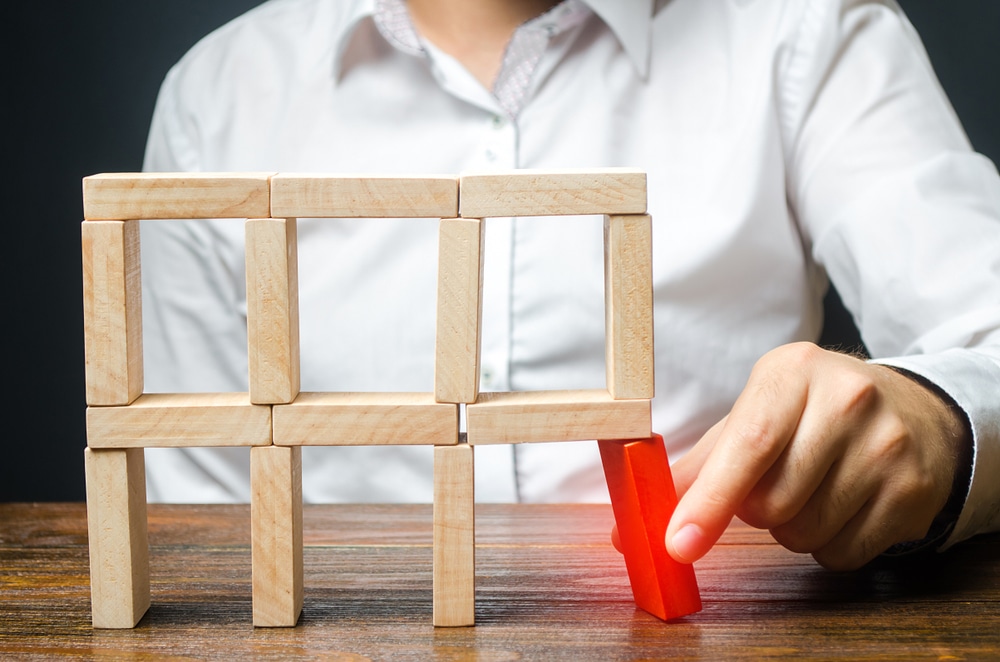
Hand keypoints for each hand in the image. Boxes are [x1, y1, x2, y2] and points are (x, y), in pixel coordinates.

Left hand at [665, 342, 967, 570]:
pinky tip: (842, 508)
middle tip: (772, 484)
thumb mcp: (756, 414)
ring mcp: (887, 444)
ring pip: (805, 532)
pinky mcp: (913, 490)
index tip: (678, 543)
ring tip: (810, 491)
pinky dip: (829, 546)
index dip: (709, 500)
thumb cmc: (811, 416)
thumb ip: (698, 464)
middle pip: (771, 500)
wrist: (913, 414)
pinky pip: (843, 553)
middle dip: (757, 511)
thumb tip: (641, 520)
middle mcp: (847, 399)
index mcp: (792, 371)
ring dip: (791, 530)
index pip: (747, 443)